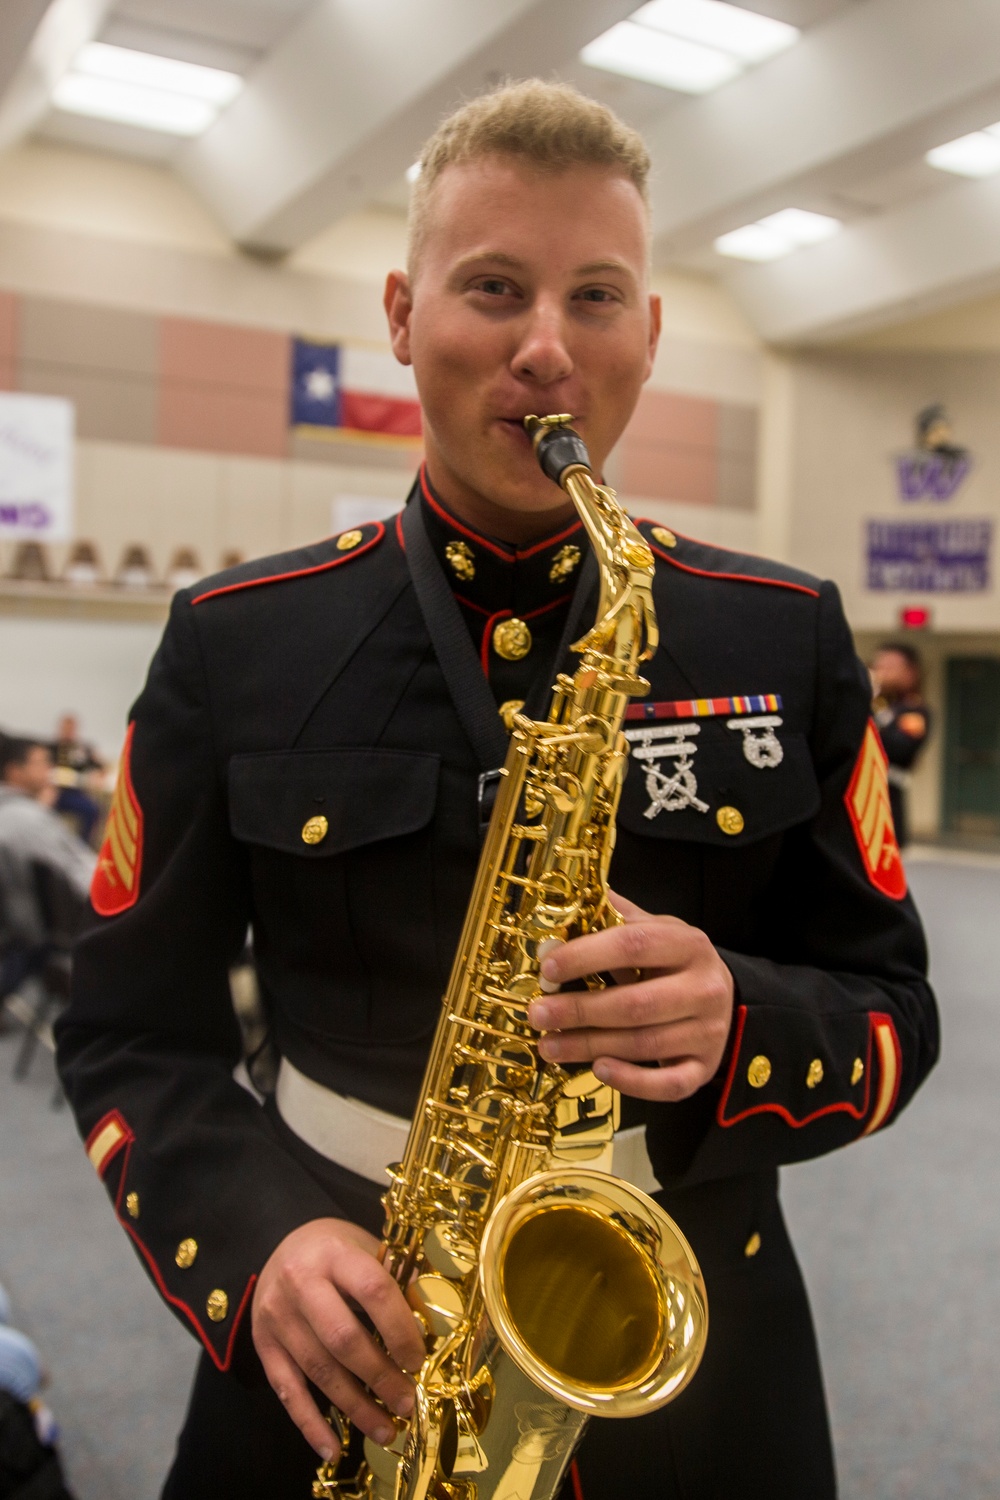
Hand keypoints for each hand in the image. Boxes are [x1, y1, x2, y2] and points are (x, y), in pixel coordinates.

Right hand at [252, 1218, 425, 1461]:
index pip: (373, 1289)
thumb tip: (432, 1322)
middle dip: (379, 1376)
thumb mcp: (365, 1248)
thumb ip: (396, 1280)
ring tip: (386, 1430)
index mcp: (334, 1254)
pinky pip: (286, 1390)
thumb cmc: (335, 1251)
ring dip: (355, 1406)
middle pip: (342, 1337)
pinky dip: (309, 1423)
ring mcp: (277, 1316)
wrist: (282, 1244)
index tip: (418, 1359)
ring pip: (318, 1370)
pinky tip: (331, 1448)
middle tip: (407, 1402)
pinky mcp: (263, 1344)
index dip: (399, 1328)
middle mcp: (300, 1283)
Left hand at [527, 892, 733, 1102]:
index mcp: (689, 944)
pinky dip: (632, 1081)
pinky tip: (598, 1070)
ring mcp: (709, 1032)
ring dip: (589, 1047)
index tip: (548, 968)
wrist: (722, 998)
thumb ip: (615, 920)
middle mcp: (705, 988)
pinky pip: (668, 1085)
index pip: (635, 944)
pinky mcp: (705, 1068)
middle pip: (637, 1003)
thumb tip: (565, 905)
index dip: (588, 955)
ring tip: (549, 1045)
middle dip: (580, 1011)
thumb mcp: (655, 931)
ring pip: (644, 1044)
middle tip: (538, 1015)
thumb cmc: (675, 963)